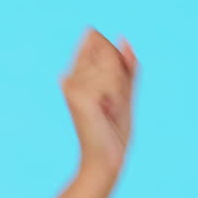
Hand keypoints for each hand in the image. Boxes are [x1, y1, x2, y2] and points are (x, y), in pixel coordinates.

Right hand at [59, 26, 138, 177]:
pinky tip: (107, 111)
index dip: (117, 62)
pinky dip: (118, 97)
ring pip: (113, 67)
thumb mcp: (125, 92)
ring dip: (120, 91)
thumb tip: (124, 38)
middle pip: (109, 53)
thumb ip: (127, 65)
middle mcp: (69, 76)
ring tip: (109, 109)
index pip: (100, 42)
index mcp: (77, 73)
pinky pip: (113, 80)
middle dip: (120, 78)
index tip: (113, 93)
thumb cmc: (115, 129)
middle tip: (112, 105)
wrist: (107, 158)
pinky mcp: (78, 95)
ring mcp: (72, 84)